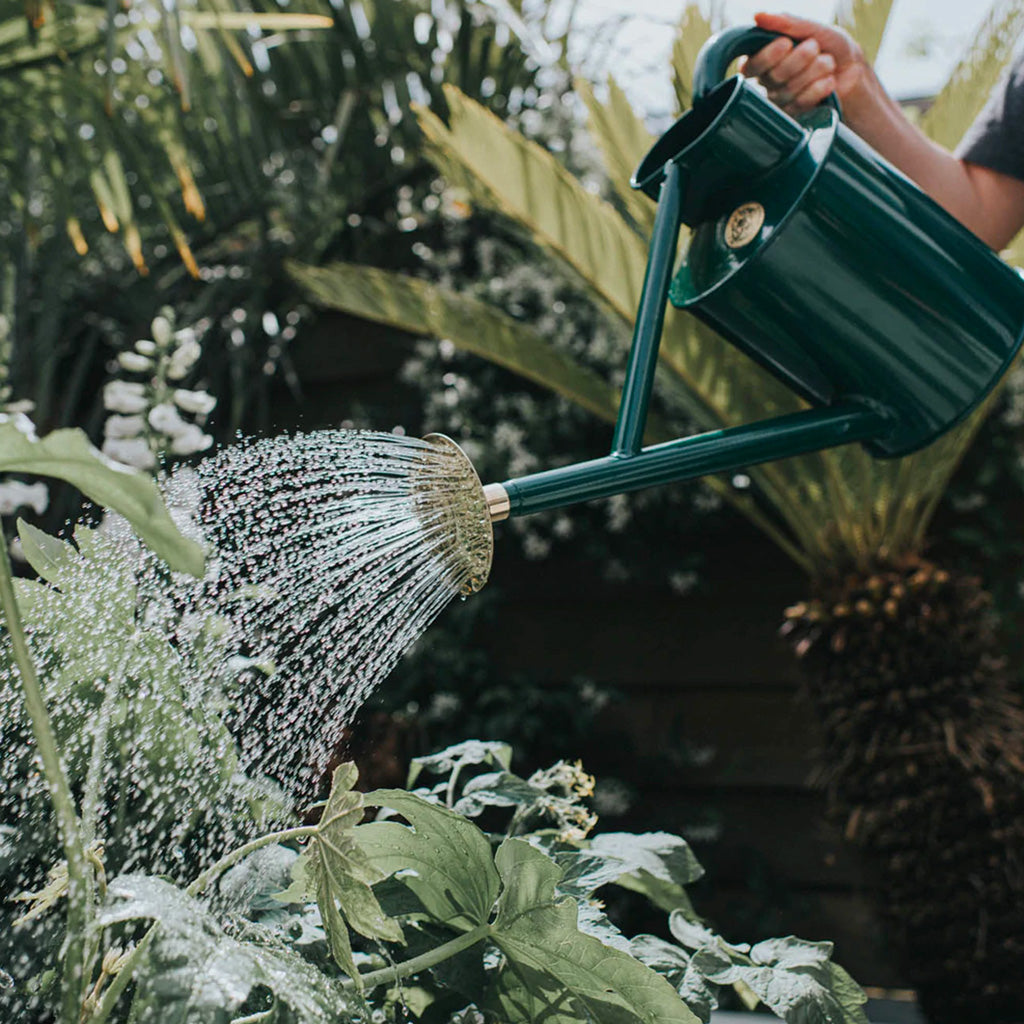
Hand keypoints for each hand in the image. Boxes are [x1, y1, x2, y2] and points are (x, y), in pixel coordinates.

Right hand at [741, 12, 869, 118]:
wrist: (852, 68)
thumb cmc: (829, 45)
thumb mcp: (811, 28)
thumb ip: (786, 23)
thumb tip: (758, 16)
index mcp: (765, 57)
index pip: (752, 64)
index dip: (768, 56)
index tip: (786, 43)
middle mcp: (768, 80)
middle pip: (773, 76)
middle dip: (799, 60)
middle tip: (815, 48)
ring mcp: (780, 99)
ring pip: (788, 91)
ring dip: (813, 72)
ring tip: (827, 62)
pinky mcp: (794, 114)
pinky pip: (799, 105)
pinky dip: (817, 89)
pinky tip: (828, 81)